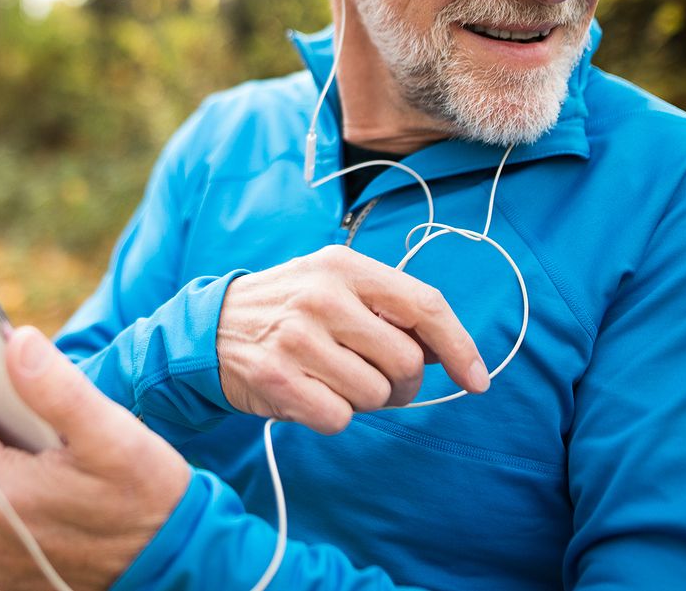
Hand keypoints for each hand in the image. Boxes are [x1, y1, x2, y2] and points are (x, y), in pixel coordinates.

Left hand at [0, 327, 191, 590]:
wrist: (180, 561)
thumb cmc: (149, 495)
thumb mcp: (111, 433)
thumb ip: (57, 388)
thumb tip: (15, 344)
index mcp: (7, 495)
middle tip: (3, 409)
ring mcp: (4, 563)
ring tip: (25, 446)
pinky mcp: (16, 580)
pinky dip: (1, 505)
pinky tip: (39, 488)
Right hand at [217, 244, 490, 432]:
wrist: (209, 328)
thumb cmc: (288, 311)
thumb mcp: (335, 286)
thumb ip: (390, 310)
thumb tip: (448, 353)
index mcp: (344, 266)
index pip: (424, 304)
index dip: (460, 347)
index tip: (476, 380)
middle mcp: (322, 296)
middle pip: (406, 361)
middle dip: (402, 384)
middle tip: (374, 380)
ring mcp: (297, 337)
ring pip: (375, 395)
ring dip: (363, 401)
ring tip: (332, 380)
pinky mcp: (277, 378)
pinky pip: (340, 418)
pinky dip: (332, 416)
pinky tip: (308, 394)